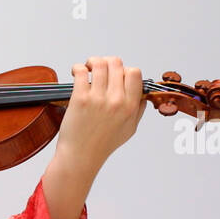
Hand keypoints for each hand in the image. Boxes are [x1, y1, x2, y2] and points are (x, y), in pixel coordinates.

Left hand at [55, 56, 146, 175]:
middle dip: (107, 62)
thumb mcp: (130, 129)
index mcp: (130, 106)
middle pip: (116, 64)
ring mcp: (98, 99)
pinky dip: (77, 67)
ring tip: (87, 67)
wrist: (81, 157)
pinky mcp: (80, 99)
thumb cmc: (103, 145)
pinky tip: (76, 72)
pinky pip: (80, 72)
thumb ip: (138, 110)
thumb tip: (142, 94)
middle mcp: (116, 100)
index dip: (125, 70)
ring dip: (92, 61)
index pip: (134, 73)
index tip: (116, 75)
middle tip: (98, 68)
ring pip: (99, 63)